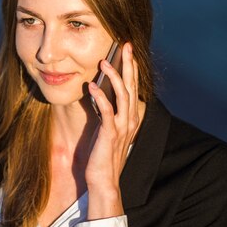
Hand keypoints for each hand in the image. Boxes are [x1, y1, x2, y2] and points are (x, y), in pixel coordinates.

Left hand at [86, 42, 141, 218]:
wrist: (104, 180)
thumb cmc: (104, 155)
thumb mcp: (109, 130)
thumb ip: (109, 113)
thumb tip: (102, 94)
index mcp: (131, 117)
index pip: (133, 88)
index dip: (132, 68)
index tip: (128, 51)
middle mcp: (130, 120)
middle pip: (132, 87)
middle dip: (129, 65)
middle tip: (125, 45)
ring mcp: (121, 127)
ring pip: (122, 96)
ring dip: (114, 77)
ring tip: (104, 62)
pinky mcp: (110, 134)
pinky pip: (107, 112)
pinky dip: (100, 97)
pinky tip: (93, 86)